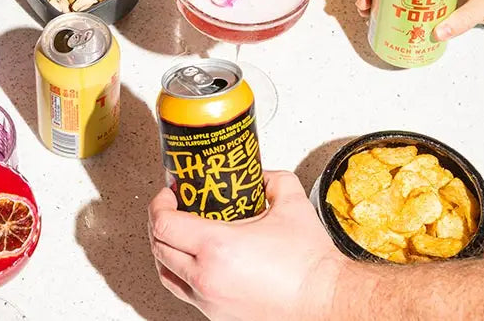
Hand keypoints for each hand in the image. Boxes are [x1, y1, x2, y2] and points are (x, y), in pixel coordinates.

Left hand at [147, 171, 343, 320]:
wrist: (325, 299)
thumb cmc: (309, 263)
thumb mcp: (291, 204)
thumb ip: (272, 180)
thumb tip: (259, 176)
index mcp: (216, 247)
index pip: (163, 225)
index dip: (159, 204)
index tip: (167, 196)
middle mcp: (206, 277)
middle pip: (158, 249)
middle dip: (158, 225)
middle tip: (170, 210)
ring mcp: (210, 300)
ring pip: (166, 275)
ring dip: (165, 253)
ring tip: (176, 237)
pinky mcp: (218, 315)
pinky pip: (186, 292)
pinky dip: (183, 275)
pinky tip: (195, 263)